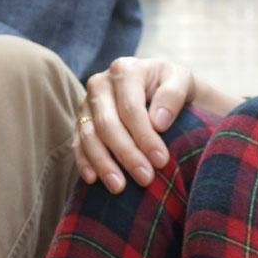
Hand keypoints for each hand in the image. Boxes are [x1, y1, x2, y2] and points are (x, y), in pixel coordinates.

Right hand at [74, 57, 194, 193]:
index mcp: (124, 71)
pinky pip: (77, 146)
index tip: (161, 161)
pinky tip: (93, 180)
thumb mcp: (181, 81)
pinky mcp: (79, 123)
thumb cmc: (170, 88)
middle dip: (127, 154)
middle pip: (108, 125)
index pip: (130, 109)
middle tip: (145, 178)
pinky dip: (84, 163)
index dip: (144, 137)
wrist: (155, 90)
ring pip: (89, 138)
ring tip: (119, 187)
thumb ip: (173, 94)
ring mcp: (85, 105)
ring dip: (104, 164)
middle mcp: (99, 85)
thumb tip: (158, 122)